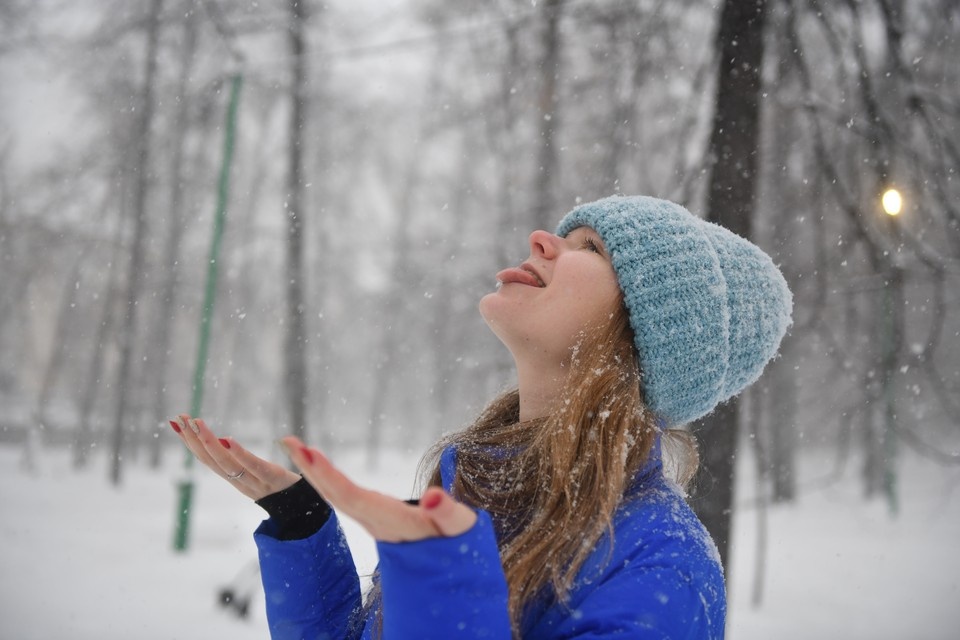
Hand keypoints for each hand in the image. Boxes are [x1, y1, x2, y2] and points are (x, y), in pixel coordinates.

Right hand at [171, 414, 299, 500]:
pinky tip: (227, 440)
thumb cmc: (282, 488)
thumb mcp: (258, 474)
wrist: (306, 510)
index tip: (176, 424)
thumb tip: (223, 441)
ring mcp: (255, 481)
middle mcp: (241, 482)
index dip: (190, 443)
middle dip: (193, 439)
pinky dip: (239, 454)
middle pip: (212, 461)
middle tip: (180, 418)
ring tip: (197, 423)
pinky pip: (253, 467)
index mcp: (236, 480)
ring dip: (209, 443)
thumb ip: (241, 461)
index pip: (208, 460)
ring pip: (227, 464)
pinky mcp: (273, 478)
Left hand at [281, 436, 477, 542]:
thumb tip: (433, 496)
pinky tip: (318, 468)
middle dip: (311, 469)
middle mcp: (375, 520)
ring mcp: (373, 519)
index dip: (330, 476)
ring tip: (297, 448)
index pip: (353, 497)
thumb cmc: (458, 545)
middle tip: (289, 443)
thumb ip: (448, 513)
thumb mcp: (460, 529)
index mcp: (390, 521)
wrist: (451, 570)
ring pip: (336, 496)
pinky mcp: (375, 516)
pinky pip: (344, 497)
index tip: (310, 454)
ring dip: (315, 473)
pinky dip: (328, 479)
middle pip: (336, 495)